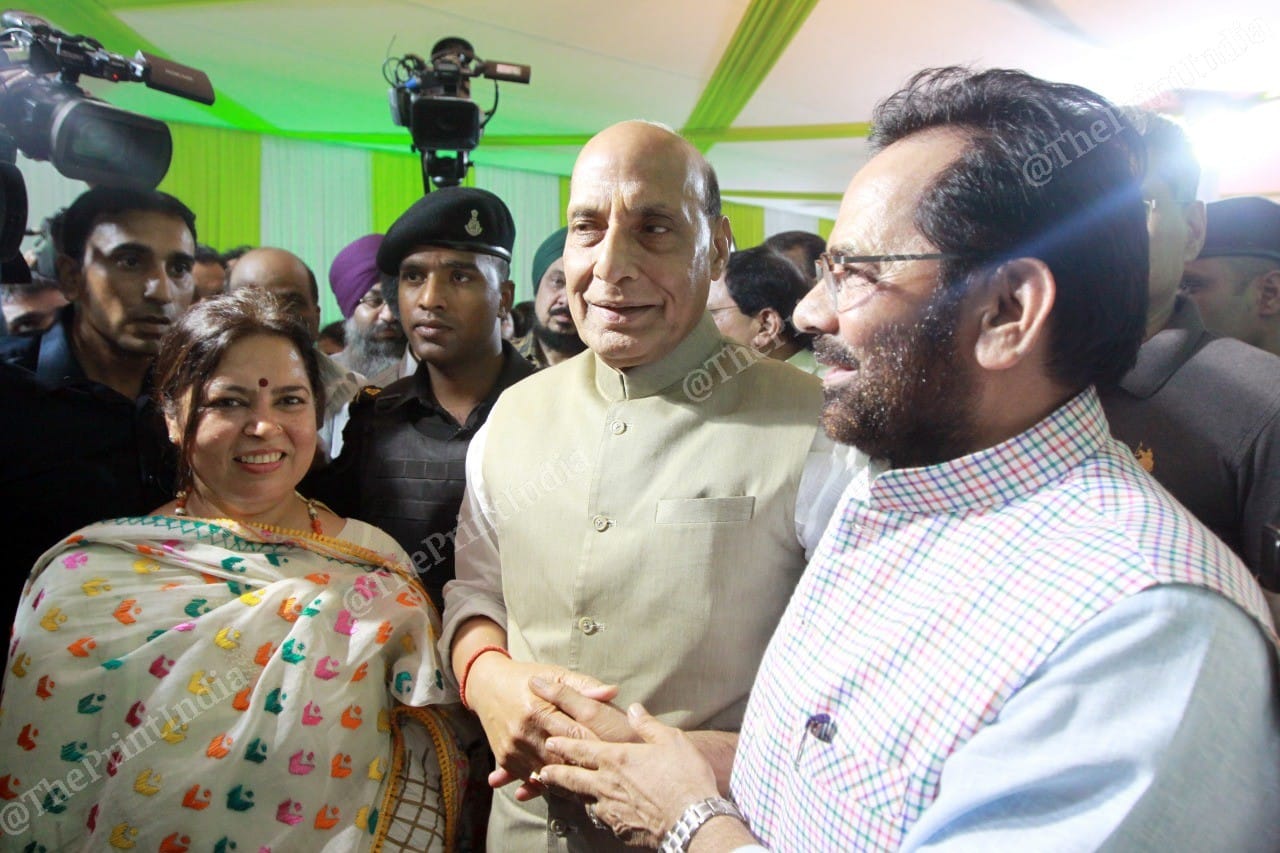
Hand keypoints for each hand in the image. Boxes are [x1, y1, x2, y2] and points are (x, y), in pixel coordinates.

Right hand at [464, 653, 616, 786]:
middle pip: (561, 758)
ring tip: (590, 786)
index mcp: (540, 708)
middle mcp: (524, 731)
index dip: (597, 746)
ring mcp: (513, 747)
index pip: (575, 734)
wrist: (487, 685)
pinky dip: (547, 784)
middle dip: (584, 768)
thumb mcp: (556, 673)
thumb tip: (612, 692)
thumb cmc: (527, 678)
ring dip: (567, 780)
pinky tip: (565, 786)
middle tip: (608, 777)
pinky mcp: (504, 758)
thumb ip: (584, 686)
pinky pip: (529, 777)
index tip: (617, 755)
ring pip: (546, 772)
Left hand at [538, 703, 719, 847]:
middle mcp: (606, 783)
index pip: (580, 748)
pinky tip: (590, 812)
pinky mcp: (618, 827)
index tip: (548, 740)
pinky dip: (589, 811)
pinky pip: (597, 817)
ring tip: (553, 790)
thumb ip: (648, 724)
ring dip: (565, 792)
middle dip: (552, 771)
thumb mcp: (671, 740)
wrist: (692, 820)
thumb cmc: (685, 776)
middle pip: (570, 776)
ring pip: (579, 798)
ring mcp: (609, 808)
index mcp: (616, 758)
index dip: (562, 743)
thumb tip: (634, 708)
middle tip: (539, 770)